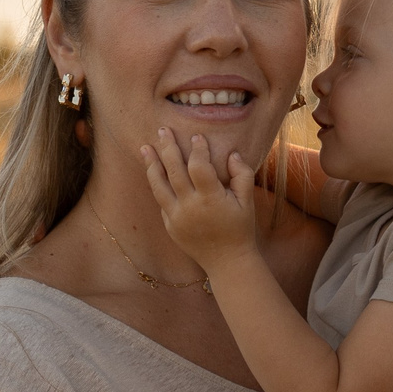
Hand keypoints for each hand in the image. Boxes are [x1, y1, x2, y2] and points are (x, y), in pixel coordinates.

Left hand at [140, 131, 259, 266]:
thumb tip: (232, 154)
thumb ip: (242, 175)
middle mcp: (190, 207)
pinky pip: (161, 201)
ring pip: (159, 186)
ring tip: (144, 147)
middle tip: (163, 130)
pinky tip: (154, 171)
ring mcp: (176, 218)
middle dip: (168, 148)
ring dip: (151, 165)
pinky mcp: (169, 225)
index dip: (198, 150)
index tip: (196, 137)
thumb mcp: (247, 201)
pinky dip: (157, 185)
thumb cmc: (240, 228)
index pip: (199, 167)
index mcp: (211, 199)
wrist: (227, 261)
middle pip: (174, 171)